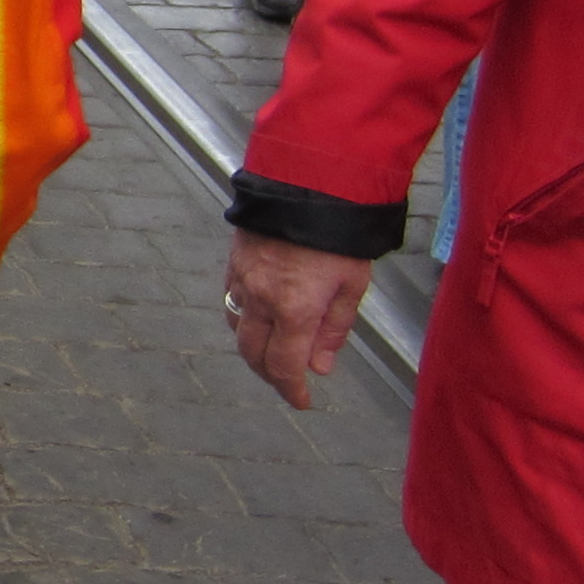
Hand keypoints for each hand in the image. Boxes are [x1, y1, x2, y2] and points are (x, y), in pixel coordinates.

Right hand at [224, 230, 370, 409]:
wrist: (307, 183)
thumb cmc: (338, 233)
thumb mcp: (352, 285)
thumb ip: (334, 329)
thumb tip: (320, 365)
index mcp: (295, 310)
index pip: (284, 366)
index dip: (291, 390)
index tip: (301, 400)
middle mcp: (262, 300)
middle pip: (253, 355)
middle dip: (270, 374)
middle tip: (287, 380)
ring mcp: (242, 281)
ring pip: (238, 330)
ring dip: (254, 348)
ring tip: (273, 350)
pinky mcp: (234, 263)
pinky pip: (231, 302)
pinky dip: (242, 318)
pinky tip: (258, 315)